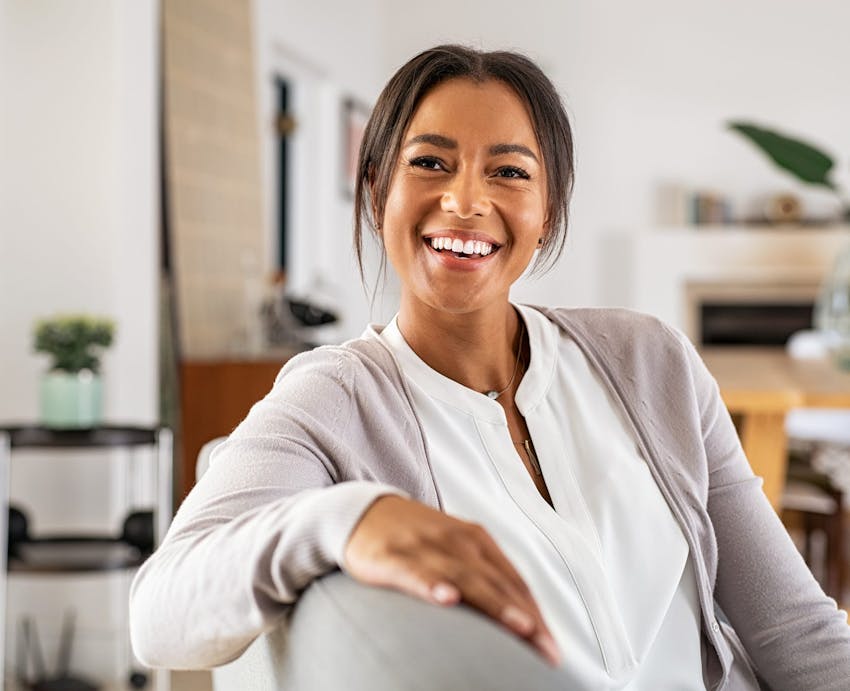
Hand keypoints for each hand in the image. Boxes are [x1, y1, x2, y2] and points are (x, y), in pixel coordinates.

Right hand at [343, 494, 560, 665]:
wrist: (364, 511)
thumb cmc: (417, 539)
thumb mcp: (454, 551)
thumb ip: (482, 579)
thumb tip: (517, 619)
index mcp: (477, 540)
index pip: (514, 581)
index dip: (536, 613)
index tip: (552, 647)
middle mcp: (457, 540)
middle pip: (498, 582)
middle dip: (526, 617)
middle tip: (546, 649)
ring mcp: (426, 547)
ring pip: (466, 578)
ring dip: (494, 603)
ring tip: (519, 626)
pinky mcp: (393, 556)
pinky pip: (416, 572)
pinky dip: (433, 585)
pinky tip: (447, 598)